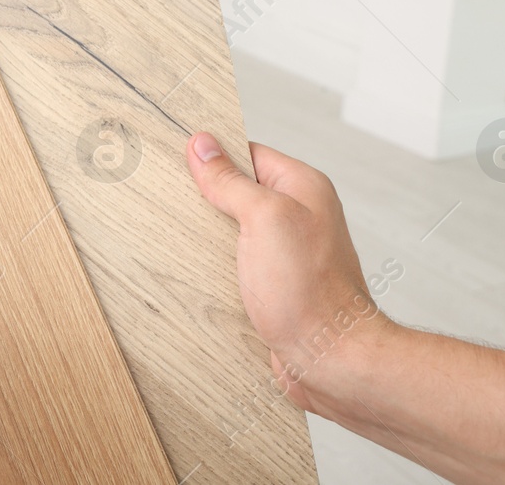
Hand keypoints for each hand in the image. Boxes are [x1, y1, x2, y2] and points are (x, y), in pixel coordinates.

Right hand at [185, 132, 392, 415]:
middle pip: (239, 191)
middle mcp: (298, 216)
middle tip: (174, 200)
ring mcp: (286, 251)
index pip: (249, 153)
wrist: (329, 359)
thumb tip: (203, 146)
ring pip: (235, 229)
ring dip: (209, 236)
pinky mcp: (274, 283)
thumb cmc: (310, 292)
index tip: (181, 160)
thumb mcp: (264, 219)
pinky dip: (217, 266)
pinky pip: (238, 262)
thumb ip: (231, 181)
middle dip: (207, 198)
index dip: (214, 156)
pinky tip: (197, 271)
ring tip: (180, 236)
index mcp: (303, 188)